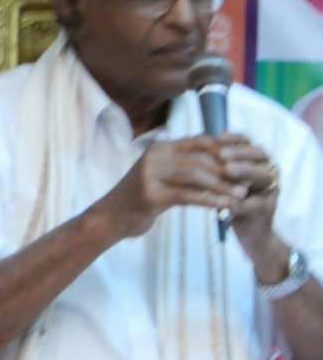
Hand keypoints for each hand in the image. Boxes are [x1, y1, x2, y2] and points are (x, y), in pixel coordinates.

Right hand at [96, 135, 248, 238]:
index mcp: (158, 148)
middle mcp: (154, 156)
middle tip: (247, 182)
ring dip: (223, 186)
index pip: (199, 142)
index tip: (243, 163)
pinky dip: (210, 200)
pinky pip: (189, 195)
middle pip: (200, 158)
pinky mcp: (152, 195)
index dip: (224, 151)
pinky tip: (224, 207)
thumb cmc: (138, 198)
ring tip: (240, 196)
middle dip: (228, 171)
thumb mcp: (160, 176)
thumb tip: (218, 162)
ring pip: (197, 175)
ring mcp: (151, 174)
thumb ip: (182, 166)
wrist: (110, 217)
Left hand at [216, 133, 281, 264]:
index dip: (233, 138)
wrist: (250, 234)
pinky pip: (255, 204)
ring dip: (245, 172)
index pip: (247, 142)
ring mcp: (270, 192)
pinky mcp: (266, 211)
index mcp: (255, 161)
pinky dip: (241, 203)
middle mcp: (268, 172)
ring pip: (262, 176)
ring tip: (228, 170)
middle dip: (240, 153)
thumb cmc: (229, 201)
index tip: (217, 136)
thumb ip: (215, 165)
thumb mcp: (221, 180)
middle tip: (222, 154)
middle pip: (259, 155)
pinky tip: (229, 202)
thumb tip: (194, 145)